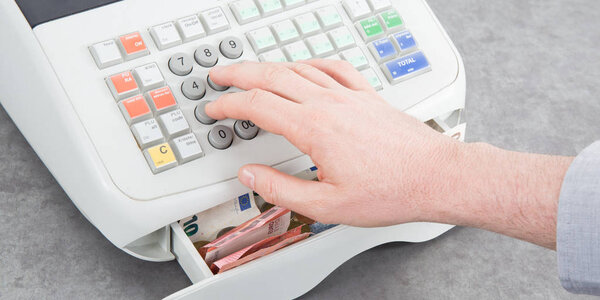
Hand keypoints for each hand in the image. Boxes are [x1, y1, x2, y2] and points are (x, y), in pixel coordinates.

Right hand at [205, 60, 460, 226]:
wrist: (434, 176)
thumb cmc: (390, 191)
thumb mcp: (326, 206)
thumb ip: (281, 189)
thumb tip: (250, 176)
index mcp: (314, 128)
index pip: (258, 106)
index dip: (230, 105)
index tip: (215, 108)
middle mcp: (329, 104)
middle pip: (272, 76)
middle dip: (239, 74)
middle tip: (219, 75)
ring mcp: (349, 96)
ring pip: (299, 68)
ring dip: (269, 67)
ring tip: (252, 70)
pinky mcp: (366, 97)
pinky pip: (333, 68)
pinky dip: (311, 63)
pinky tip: (305, 65)